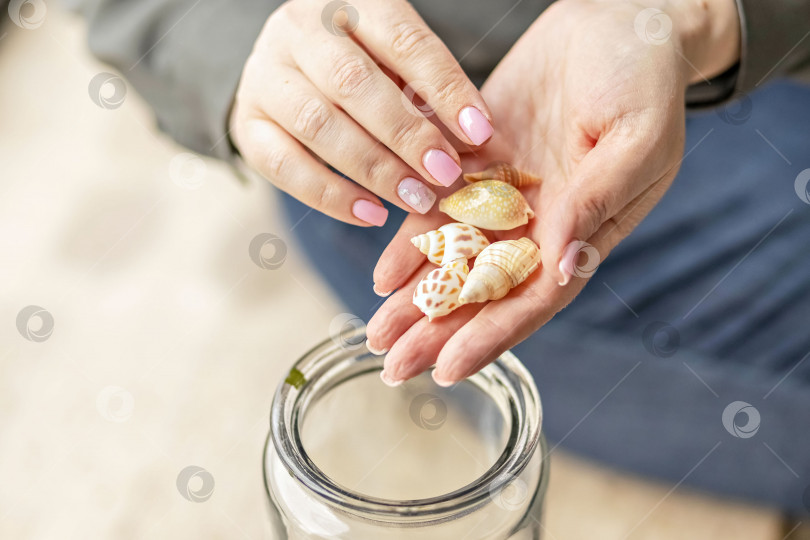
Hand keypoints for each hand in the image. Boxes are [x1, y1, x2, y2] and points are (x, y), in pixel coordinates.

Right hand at [229, 0, 494, 225]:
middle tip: (445, 174)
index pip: (403, 42)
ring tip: (416, 199)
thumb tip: (475, 145)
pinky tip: (371, 215)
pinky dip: (331, 196)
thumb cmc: (360, 65)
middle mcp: (298, 31)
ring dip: (374, 169)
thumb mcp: (394, 61)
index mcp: (348, 3)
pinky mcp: (247, 123)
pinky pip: (284, 166)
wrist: (287, 69)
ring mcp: (265, 76)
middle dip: (407, 135)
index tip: (480, 133)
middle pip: (354, 84)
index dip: (445, 89)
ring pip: (318, 125)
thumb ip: (427, 92)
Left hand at [366, 0, 739, 384]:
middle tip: (393, 367)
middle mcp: (541, 222)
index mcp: (584, 229)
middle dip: (438, 331)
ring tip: (377, 334)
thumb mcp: (635, 138)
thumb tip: (562, 264)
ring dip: (416, 299)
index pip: (534, 298)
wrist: (617, 20)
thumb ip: (597, 201)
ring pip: (454, 259)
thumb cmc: (644, 79)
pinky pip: (439, 208)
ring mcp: (507, 195)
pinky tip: (384, 272)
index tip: (448, 368)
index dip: (492, 335)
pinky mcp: (479, 163)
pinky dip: (412, 241)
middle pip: (484, 290)